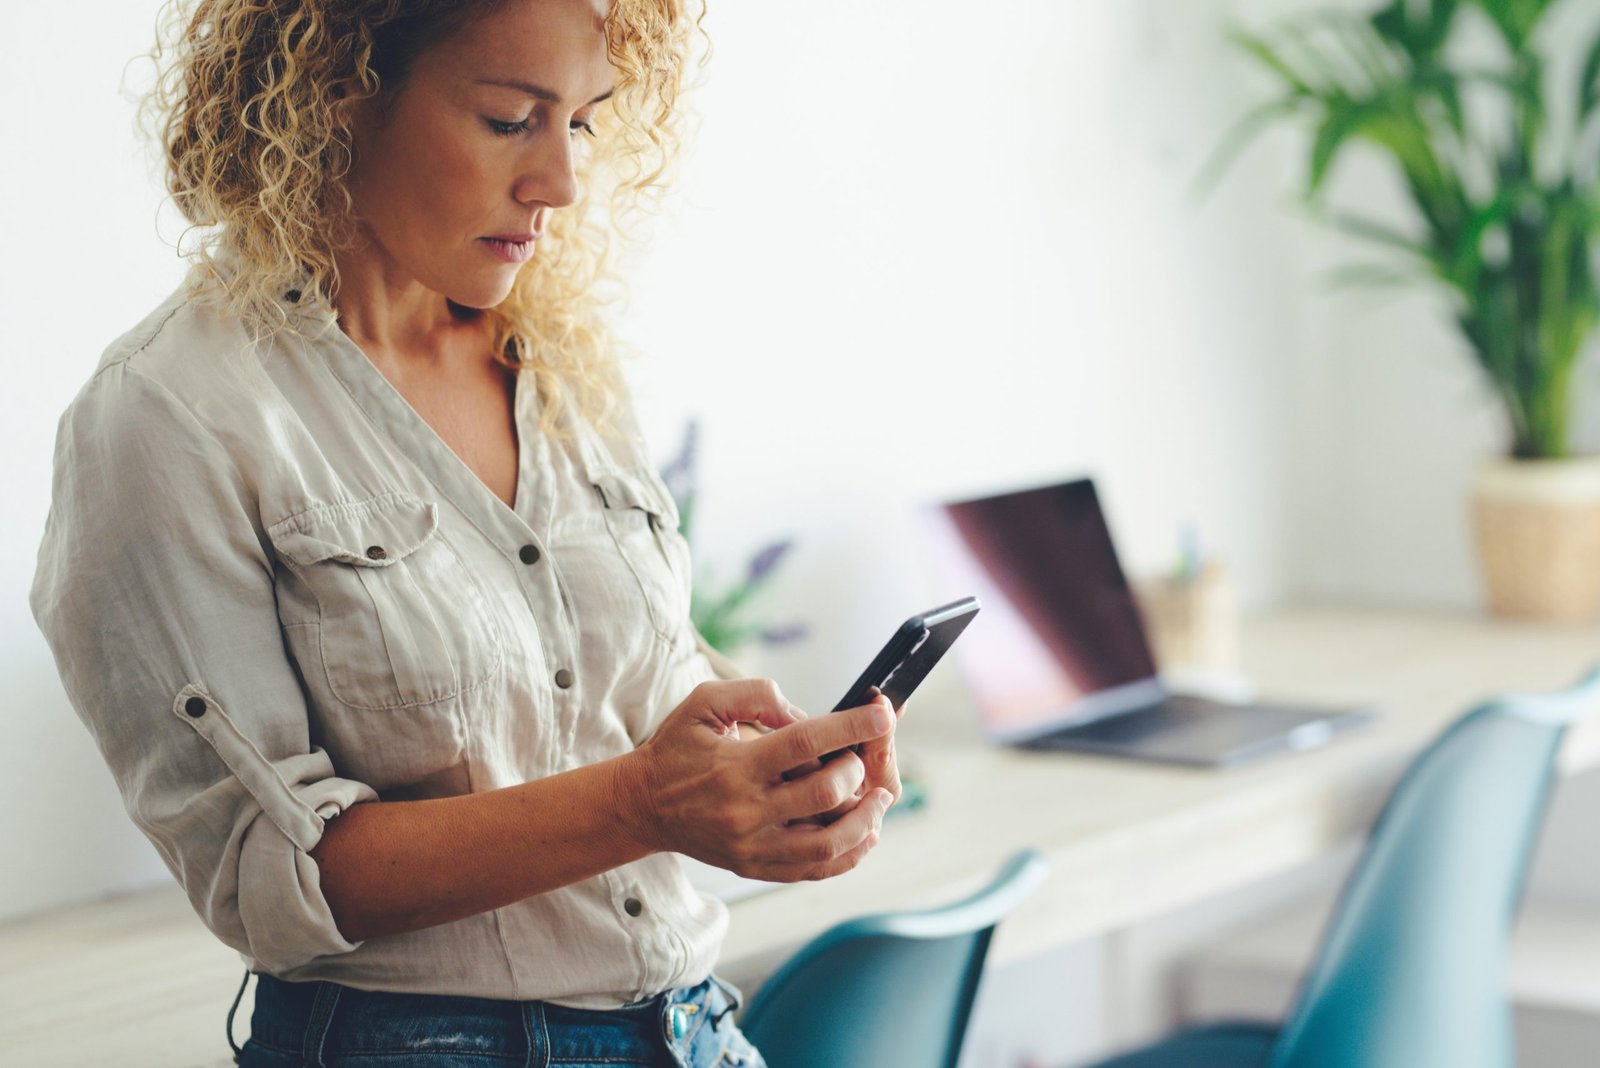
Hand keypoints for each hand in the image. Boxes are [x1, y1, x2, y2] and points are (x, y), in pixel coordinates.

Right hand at [616, 679, 896, 881]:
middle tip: (865, 756)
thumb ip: (755, 694)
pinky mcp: (756, 867)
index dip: (851, 726)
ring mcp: (752, 845)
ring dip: (866, 819)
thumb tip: (805, 714)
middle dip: (857, 770)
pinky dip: (850, 854)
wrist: (643, 805)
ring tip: (881, 798)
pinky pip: (815, 870)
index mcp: (735, 765)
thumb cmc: (676, 748)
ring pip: (828, 843)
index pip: (805, 743)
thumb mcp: (704, 703)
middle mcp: (746, 811)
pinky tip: (866, 832)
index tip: (883, 713)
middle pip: (824, 793)